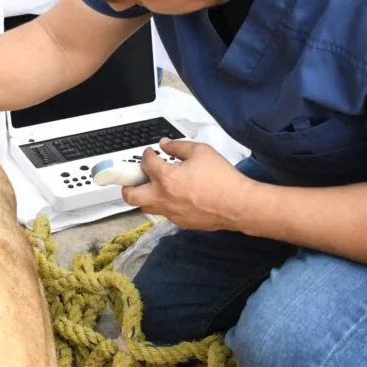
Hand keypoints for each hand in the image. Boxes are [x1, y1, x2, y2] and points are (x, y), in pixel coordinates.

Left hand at [121, 139, 255, 230]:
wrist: (239, 204)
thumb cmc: (222, 179)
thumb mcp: (200, 152)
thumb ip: (178, 146)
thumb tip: (166, 144)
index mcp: (165, 178)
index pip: (145, 163)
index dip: (146, 155)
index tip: (150, 153)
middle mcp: (163, 198)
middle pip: (130, 196)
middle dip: (127, 186)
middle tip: (133, 178)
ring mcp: (171, 213)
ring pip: (146, 207)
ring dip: (145, 196)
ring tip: (153, 187)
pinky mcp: (181, 223)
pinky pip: (165, 213)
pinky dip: (165, 204)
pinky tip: (176, 197)